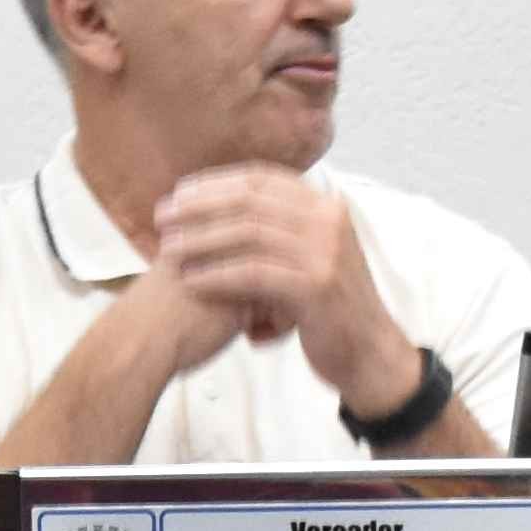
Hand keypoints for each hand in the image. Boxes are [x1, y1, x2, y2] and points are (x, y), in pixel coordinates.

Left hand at [151, 165, 407, 406]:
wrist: (368, 351)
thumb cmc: (326, 305)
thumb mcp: (308, 254)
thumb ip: (277, 228)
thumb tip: (222, 204)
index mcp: (324, 206)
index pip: (261, 178)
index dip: (216, 183)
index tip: (179, 194)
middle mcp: (328, 220)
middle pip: (251, 201)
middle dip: (200, 207)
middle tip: (162, 218)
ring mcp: (326, 252)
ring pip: (249, 234)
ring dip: (202, 240)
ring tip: (168, 250)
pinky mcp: (316, 287)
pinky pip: (254, 274)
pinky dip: (218, 275)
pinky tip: (191, 280)